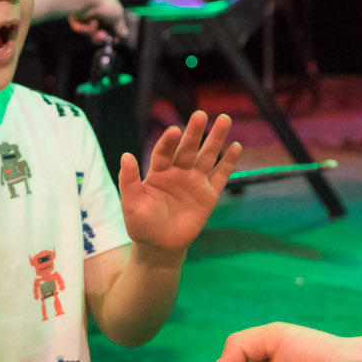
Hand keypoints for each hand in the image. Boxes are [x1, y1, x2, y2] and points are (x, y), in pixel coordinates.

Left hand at [67, 0, 127, 37]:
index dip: (113, 35)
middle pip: (100, 33)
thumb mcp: (118, 16)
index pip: (111, 26)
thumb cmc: (105, 4)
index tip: (115, 41)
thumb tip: (125, 34)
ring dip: (93, 31)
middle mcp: (98, 13)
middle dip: (102, 37)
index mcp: (108, 10)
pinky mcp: (76, 19)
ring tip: (94, 23)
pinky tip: (88, 21)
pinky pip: (81, 30)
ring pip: (90, 33)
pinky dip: (85, 28)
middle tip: (103, 37)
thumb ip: (121, 27)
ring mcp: (86, 16)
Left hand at [119, 112, 239, 256]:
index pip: (164, 152)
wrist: (160, 246)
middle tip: (200, 115)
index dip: (168, 142)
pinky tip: (236, 147)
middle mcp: (178, 172)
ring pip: (207, 156)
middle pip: (188, 148)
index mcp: (158, 172)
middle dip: (194, 132)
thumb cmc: (142, 225)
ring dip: (215, 138)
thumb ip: (128, 180)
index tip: (174, 131)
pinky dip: (228, 162)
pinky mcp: (209, 195)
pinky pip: (220, 176)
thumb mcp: (131, 204)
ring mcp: (195, 182)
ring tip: (224, 119)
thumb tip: (126, 155)